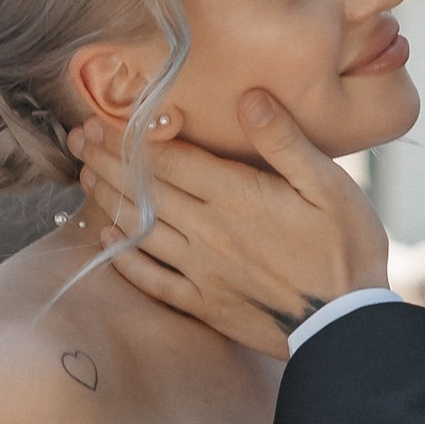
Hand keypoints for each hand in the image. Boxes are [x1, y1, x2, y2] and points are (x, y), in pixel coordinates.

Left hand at [69, 96, 390, 353]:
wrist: (347, 327)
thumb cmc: (346, 249)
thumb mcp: (329, 185)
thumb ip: (284, 141)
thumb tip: (248, 97)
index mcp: (236, 197)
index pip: (169, 160)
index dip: (130, 138)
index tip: (101, 120)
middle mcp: (209, 232)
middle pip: (147, 190)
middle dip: (108, 161)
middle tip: (77, 140)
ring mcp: (203, 271)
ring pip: (143, 230)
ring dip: (110, 201)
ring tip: (85, 178)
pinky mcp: (206, 303)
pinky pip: (154, 280)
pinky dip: (126, 260)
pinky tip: (108, 243)